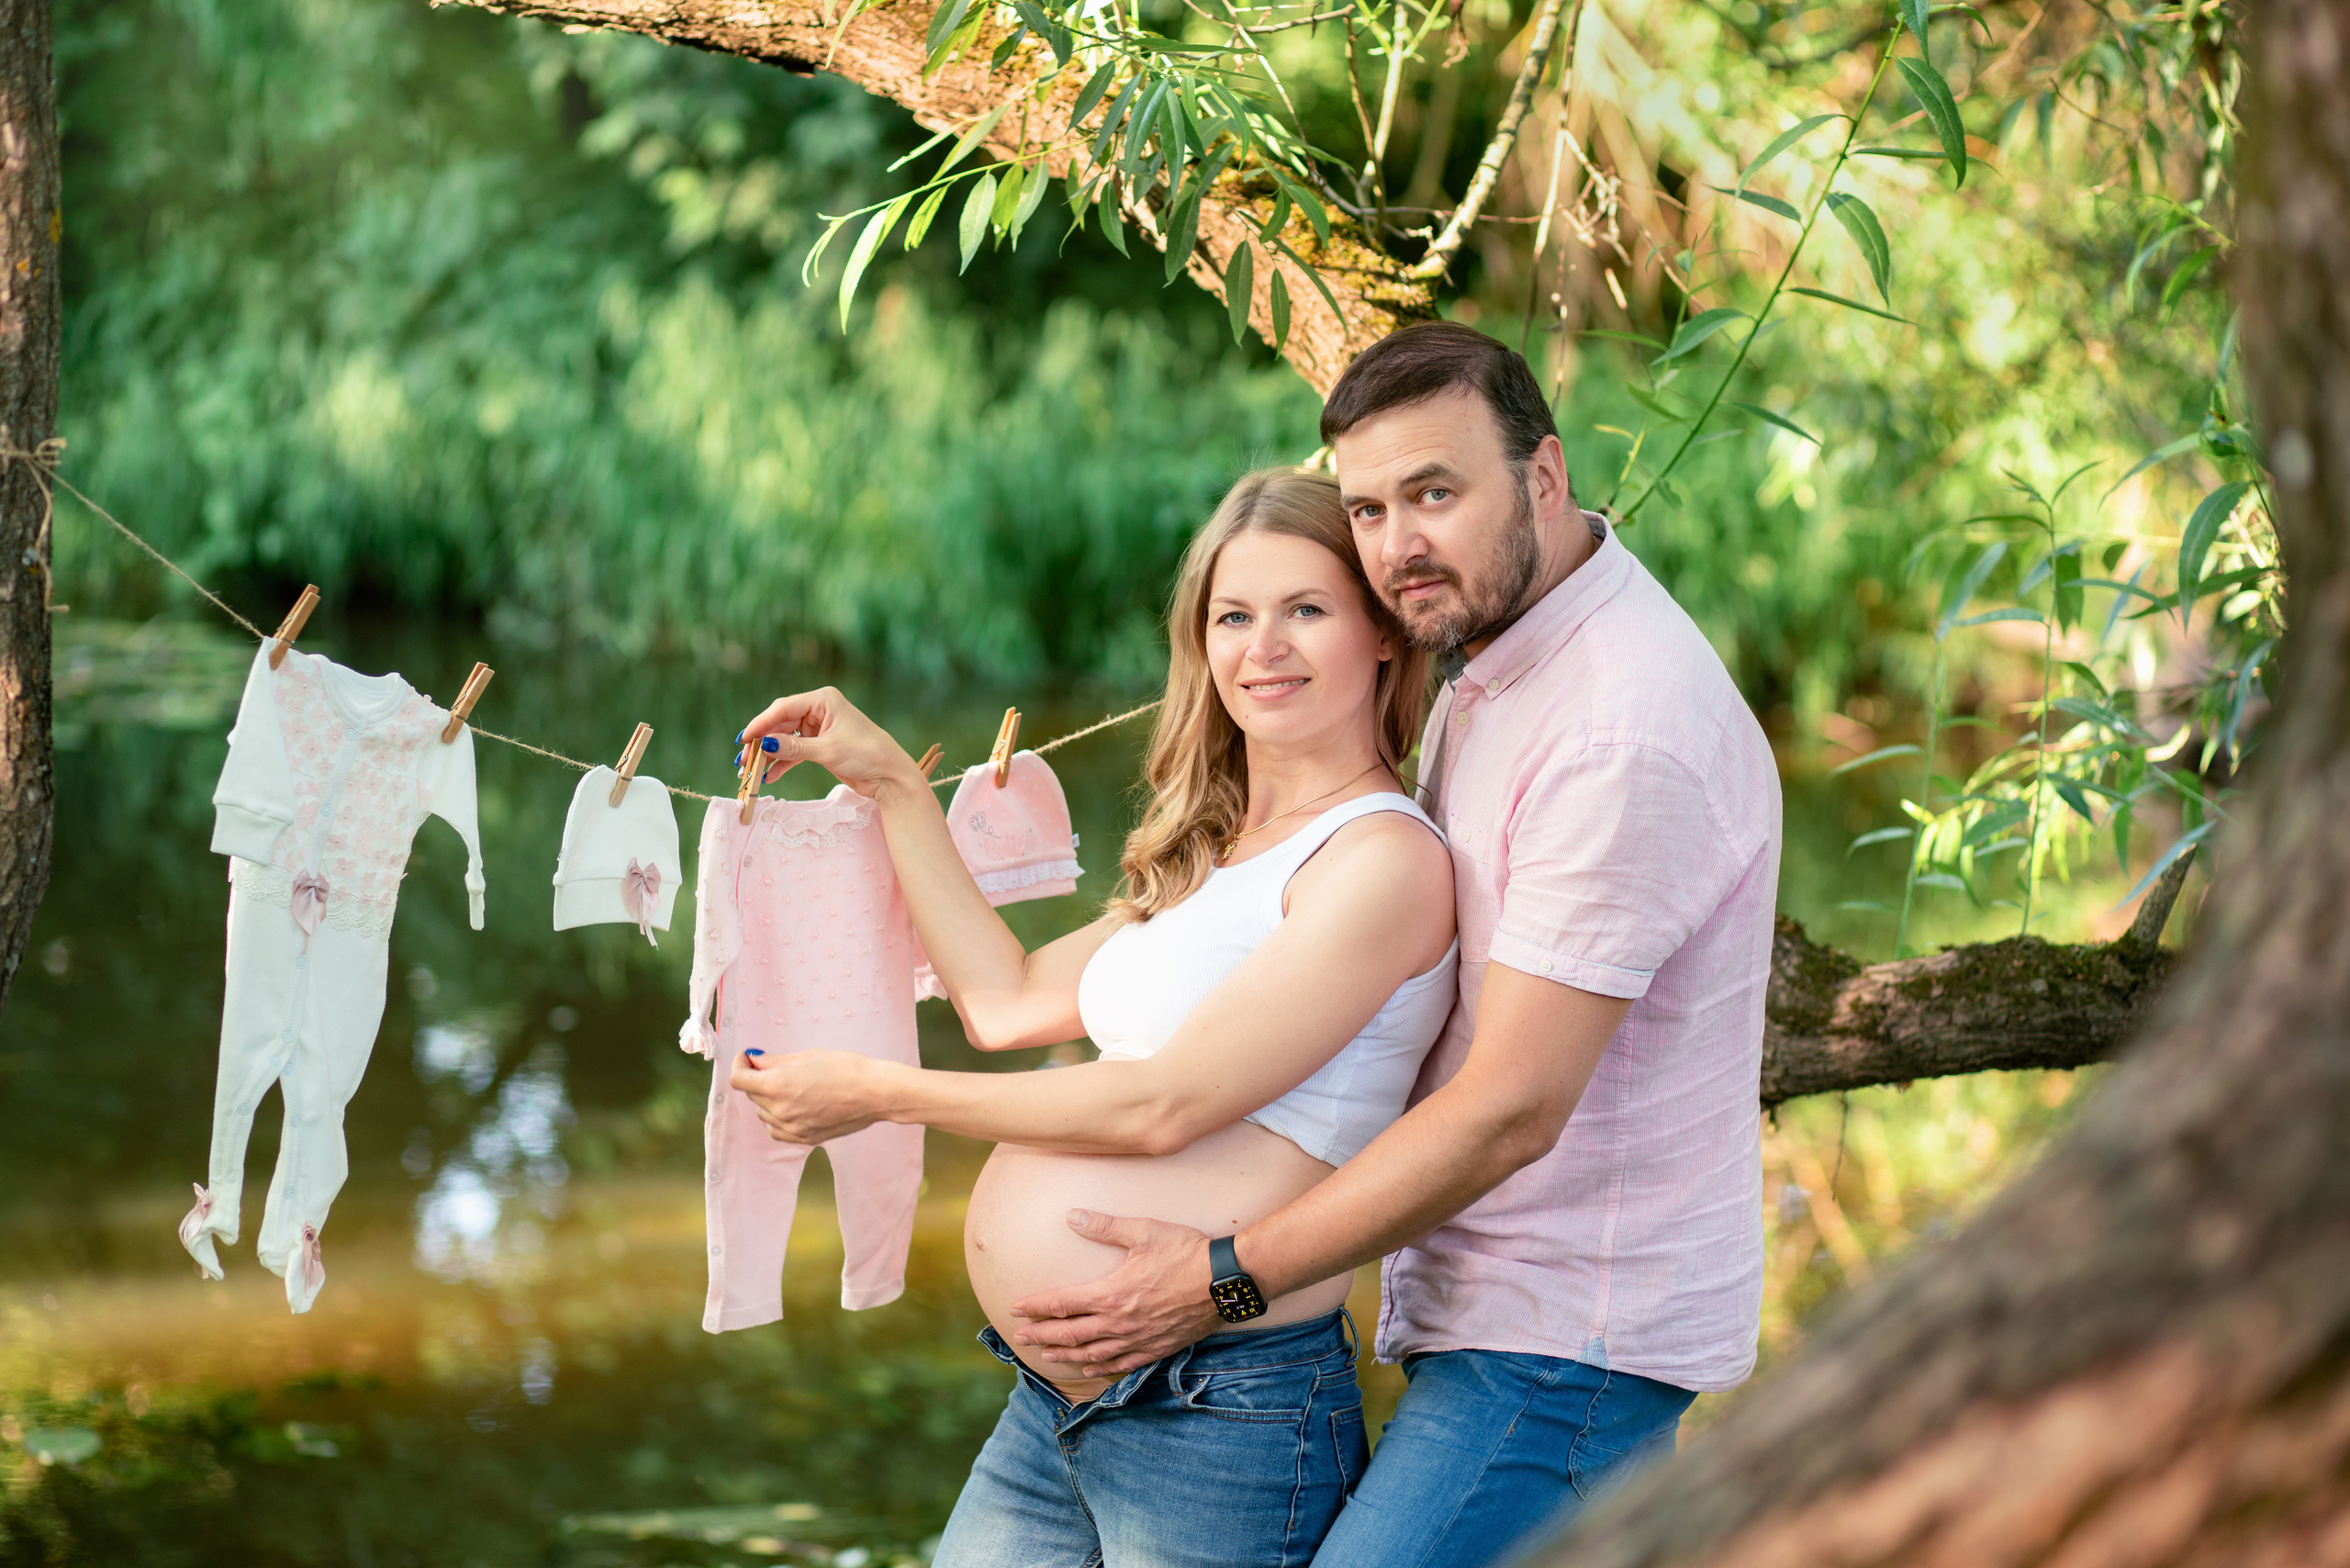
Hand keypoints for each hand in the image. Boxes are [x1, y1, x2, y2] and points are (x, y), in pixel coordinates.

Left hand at [729, 1049, 891, 1142]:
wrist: (875, 1093)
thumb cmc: (846, 1068)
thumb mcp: (807, 1056)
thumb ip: (775, 1061)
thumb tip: (753, 1061)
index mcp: (778, 1085)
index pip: (739, 1079)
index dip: (740, 1065)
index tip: (748, 1058)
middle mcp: (780, 1110)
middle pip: (751, 1095)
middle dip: (756, 1079)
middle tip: (773, 1066)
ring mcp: (792, 1128)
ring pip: (763, 1113)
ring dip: (766, 1099)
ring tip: (789, 1086)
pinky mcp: (804, 1138)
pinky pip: (776, 1130)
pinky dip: (776, 1118)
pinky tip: (792, 1105)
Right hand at [737, 687, 918, 798]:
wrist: (890, 776)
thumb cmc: (866, 754)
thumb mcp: (827, 750)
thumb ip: (794, 748)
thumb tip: (765, 744)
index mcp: (823, 700)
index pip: (784, 708)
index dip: (761, 724)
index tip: (744, 739)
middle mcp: (820, 710)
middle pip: (781, 724)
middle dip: (762, 743)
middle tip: (743, 760)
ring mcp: (820, 729)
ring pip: (786, 740)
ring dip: (770, 756)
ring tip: (751, 771)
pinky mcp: (821, 746)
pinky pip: (795, 752)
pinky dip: (783, 764)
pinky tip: (770, 775)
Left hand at [1007, 1211, 1224, 1376]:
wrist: (1225, 1281)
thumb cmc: (1185, 1252)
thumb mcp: (1144, 1231)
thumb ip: (1105, 1226)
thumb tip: (1072, 1216)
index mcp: (1111, 1293)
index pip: (1062, 1303)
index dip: (1036, 1306)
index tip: (1015, 1308)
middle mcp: (1119, 1322)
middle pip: (1070, 1333)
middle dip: (1040, 1334)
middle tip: (1018, 1337)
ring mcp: (1137, 1339)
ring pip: (1091, 1353)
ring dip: (1064, 1354)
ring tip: (1045, 1354)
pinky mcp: (1156, 1348)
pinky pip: (1121, 1364)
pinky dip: (1100, 1367)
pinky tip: (1089, 1368)